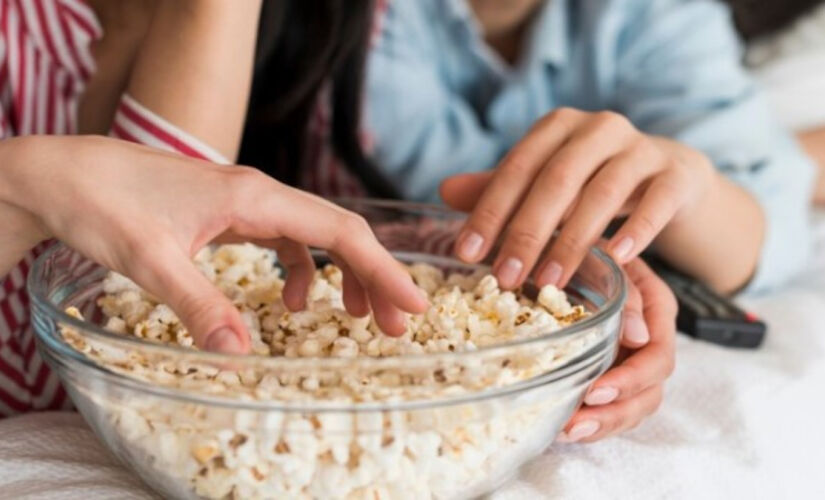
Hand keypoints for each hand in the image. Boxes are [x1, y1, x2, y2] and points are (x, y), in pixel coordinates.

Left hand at [0, 136, 426, 352]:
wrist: (64, 175)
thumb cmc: (104, 203)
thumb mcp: (151, 260)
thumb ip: (199, 305)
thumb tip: (241, 357)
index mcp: (255, 198)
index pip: (339, 230)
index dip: (381, 269)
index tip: (414, 303)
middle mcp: (260, 195)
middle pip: (338, 232)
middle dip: (372, 278)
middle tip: (394, 326)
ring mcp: (246, 204)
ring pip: (315, 238)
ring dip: (342, 276)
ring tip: (356, 318)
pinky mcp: (231, 216)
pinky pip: (285, 242)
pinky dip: (301, 272)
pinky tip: (292, 303)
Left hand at [441, 108, 713, 289]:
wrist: (670, 176)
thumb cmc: (594, 182)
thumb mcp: (546, 183)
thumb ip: (501, 187)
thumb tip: (444, 191)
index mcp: (558, 126)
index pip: (516, 168)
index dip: (490, 211)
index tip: (467, 253)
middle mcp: (599, 127)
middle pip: (556, 179)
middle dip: (527, 231)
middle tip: (505, 277)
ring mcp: (642, 147)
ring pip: (603, 192)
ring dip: (573, 240)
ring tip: (549, 282)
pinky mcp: (677, 173)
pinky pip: (656, 201)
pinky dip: (637, 229)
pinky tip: (618, 258)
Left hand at [558, 258, 675, 442]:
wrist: (572, 242)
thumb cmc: (589, 247)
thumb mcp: (607, 259)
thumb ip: (627, 294)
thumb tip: (638, 336)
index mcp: (657, 311)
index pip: (658, 358)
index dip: (630, 380)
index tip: (595, 392)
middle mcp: (649, 339)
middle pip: (649, 392)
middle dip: (614, 413)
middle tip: (576, 424)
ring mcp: (631, 358)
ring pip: (633, 406)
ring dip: (602, 425)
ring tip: (567, 432)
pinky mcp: (611, 369)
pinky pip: (612, 406)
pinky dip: (592, 420)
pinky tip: (564, 428)